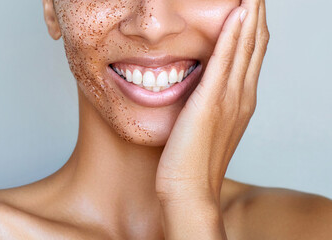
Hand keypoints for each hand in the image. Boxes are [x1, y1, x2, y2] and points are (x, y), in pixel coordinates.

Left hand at [155, 0, 269, 237]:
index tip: (249, 4)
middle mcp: (241, 96)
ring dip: (250, 16)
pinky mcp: (211, 103)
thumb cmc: (190, 162)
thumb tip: (202, 86)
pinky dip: (234, 36)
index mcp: (239, 100)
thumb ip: (208, 103)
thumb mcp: (205, 125)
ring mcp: (230, 99)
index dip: (252, 25)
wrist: (188, 190)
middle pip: (255, 44)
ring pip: (246, 47)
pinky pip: (226, 62)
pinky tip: (238, 14)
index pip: (251, 53)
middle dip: (256, 13)